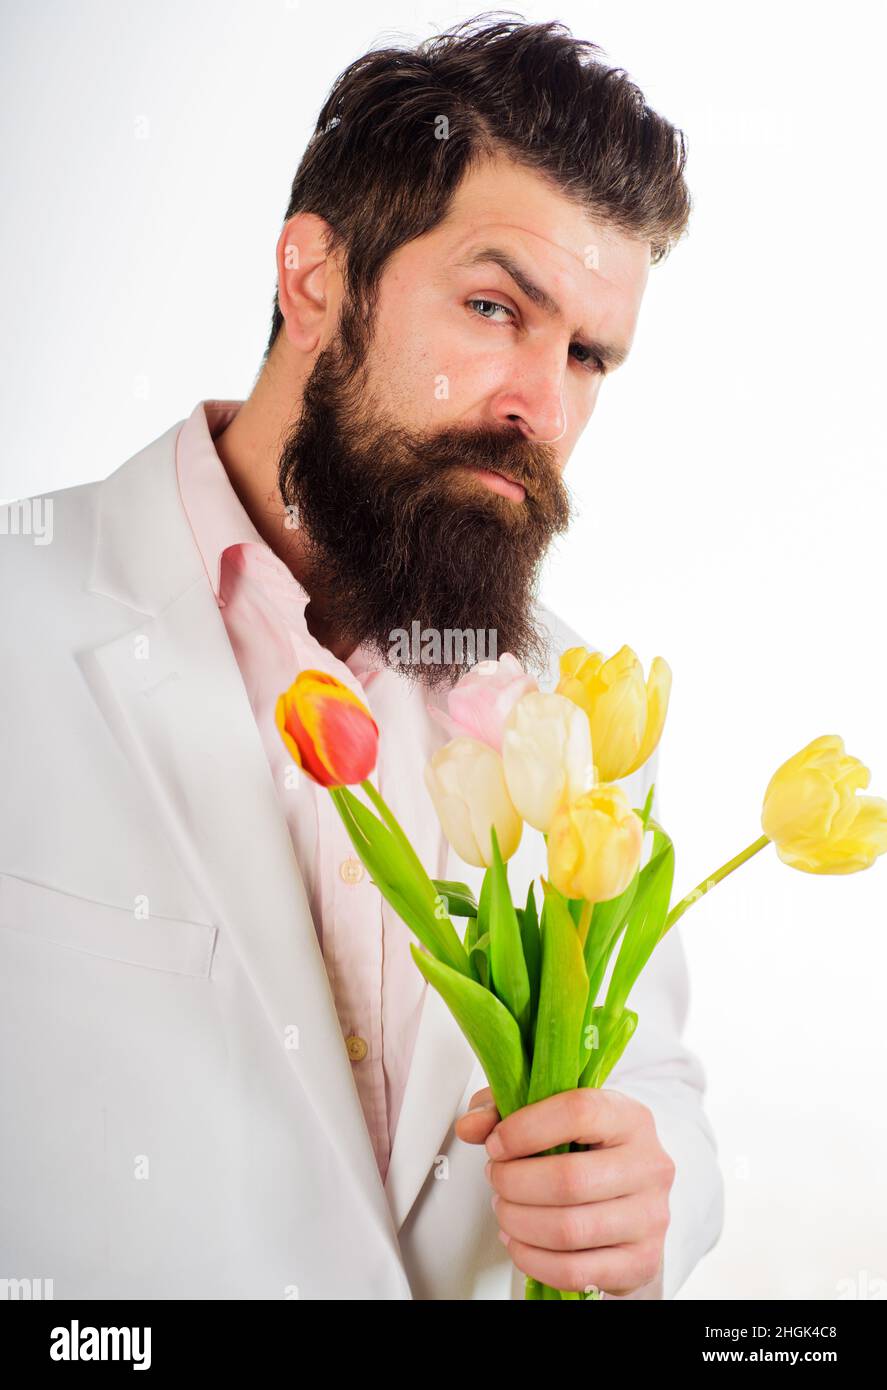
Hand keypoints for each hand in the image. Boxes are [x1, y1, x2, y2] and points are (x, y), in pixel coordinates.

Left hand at [454, 1085, 674, 1295]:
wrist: (627, 1196)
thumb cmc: (585, 1149)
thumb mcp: (547, 1114)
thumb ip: (502, 1110)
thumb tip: (470, 1127)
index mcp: (630, 1117)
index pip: (578, 1112)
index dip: (524, 1129)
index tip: (496, 1143)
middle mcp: (650, 1165)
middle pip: (568, 1179)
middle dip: (513, 1183)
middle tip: (496, 1179)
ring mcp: (650, 1217)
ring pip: (568, 1229)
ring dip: (518, 1222)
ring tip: (505, 1209)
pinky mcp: (640, 1262)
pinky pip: (573, 1271)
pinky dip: (531, 1259)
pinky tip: (519, 1240)